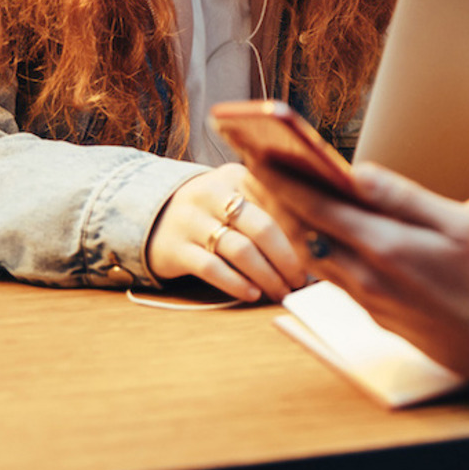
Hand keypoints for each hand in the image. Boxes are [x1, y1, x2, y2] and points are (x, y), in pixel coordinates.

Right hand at [144, 163, 308, 301]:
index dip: (301, 229)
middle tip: (302, 280)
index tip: (319, 252)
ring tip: (282, 291)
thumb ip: (267, 208)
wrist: (149, 215)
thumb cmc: (211, 210)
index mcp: (236, 176)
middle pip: (262, 227)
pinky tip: (253, 293)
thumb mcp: (235, 195)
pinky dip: (236, 283)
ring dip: (266, 275)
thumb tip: (313, 243)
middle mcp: (212, 193)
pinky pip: (211, 268)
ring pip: (239, 250)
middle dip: (288, 258)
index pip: (278, 200)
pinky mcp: (174, 248)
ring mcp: (190, 220)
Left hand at [249, 161, 468, 411]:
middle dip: (282, 202)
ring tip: (290, 200)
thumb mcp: (459, 223)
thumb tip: (360, 173)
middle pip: (306, 234)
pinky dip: (324, 253)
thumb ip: (404, 197)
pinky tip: (333, 241)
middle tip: (264, 173)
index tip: (260, 156)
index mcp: (385, 246)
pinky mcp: (379, 318)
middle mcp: (366, 278)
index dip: (284, 180)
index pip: (317, 207)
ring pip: (318, 260)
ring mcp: (370, 302)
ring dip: (300, 228)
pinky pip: (338, 280)